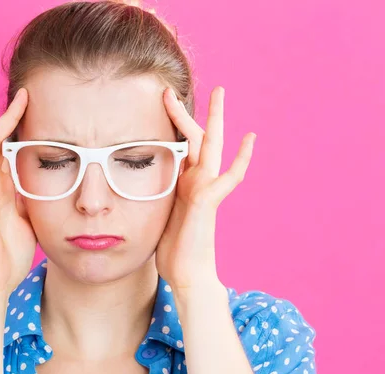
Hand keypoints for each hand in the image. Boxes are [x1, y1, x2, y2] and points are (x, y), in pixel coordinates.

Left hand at [155, 86, 255, 289]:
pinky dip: (241, 158)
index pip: (179, 146)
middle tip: (171, 88)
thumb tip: (134, 186)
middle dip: (184, 112)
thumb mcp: (157, 214)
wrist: (186, 275)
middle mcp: (196, 181)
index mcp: (183, 183)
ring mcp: (205, 189)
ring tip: (219, 93)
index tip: (158, 104)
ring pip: (211, 146)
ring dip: (214, 119)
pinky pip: (229, 176)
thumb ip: (157, 196)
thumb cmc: (172, 250)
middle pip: (194, 138)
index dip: (170, 125)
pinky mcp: (209, 201)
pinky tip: (250, 138)